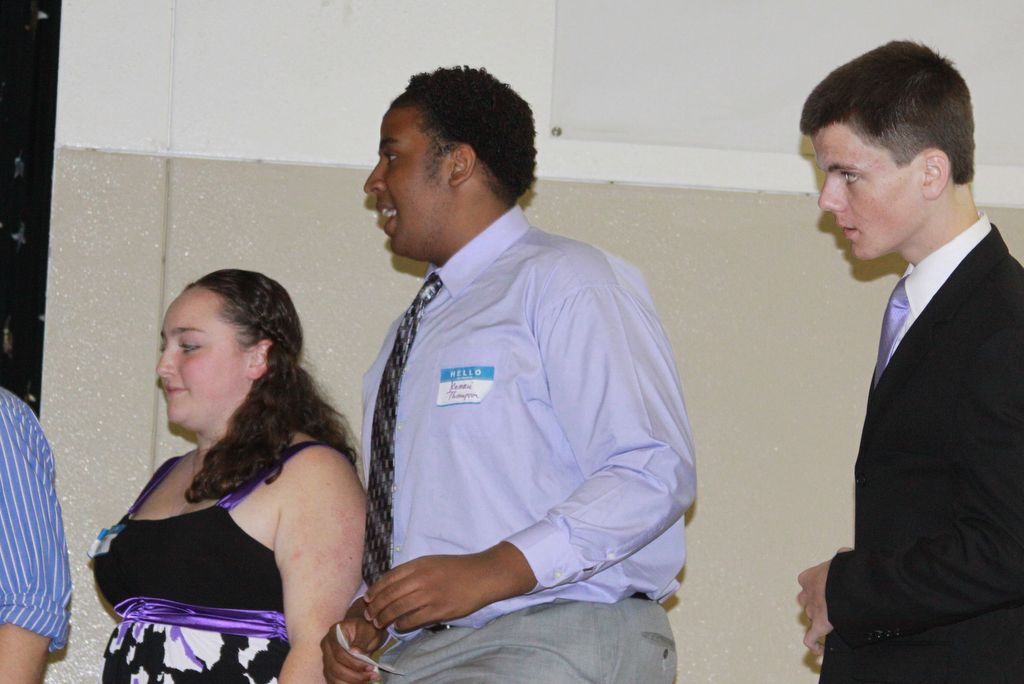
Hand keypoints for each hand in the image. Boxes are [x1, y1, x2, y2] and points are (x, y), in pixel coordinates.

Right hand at [321, 599, 387, 682]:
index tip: (371, 667)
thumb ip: (362, 641)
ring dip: (350, 682)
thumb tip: (355, 652)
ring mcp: (326, 658)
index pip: (339, 653)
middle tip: (372, 675)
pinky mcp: (329, 668)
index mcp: (333, 633)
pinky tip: (360, 683)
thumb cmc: (366, 629)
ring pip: (333, 677)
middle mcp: (326, 646)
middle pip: (335, 667)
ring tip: (367, 680)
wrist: (364, 631)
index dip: (354, 663)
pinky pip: (334, 681)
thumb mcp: (368, 630)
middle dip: (354, 675)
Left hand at [363, 542, 536, 631]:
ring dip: (385, 618)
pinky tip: (399, 627)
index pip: (388, 578)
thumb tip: (389, 584)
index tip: (367, 599)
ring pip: (398, 609)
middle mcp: (421, 579)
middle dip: (375, 607)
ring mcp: (430, 595)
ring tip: (380, 623)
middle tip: (369, 615)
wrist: (481, 575)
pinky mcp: (439, 610)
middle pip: (389, 595)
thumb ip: (411, 571)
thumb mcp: (431, 561)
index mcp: (418, 564)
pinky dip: (402, 625)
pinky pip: (413, 620)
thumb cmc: (456, 568)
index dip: (374, 591)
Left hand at [797, 547, 850, 655]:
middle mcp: (807, 594)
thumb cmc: (845, 569)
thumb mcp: (842, 558)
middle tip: (829, 607)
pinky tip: (818, 650)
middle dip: (814, 604)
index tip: (824, 590)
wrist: (848, 584)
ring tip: (830, 625)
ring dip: (817, 621)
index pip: (806, 583)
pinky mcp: (820, 625)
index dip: (814, 587)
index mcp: (809, 577)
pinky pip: (811, 638)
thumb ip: (840, 557)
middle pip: (806, 602)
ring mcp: (812, 610)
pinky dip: (813, 644)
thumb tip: (845, 553)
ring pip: (810, 618)